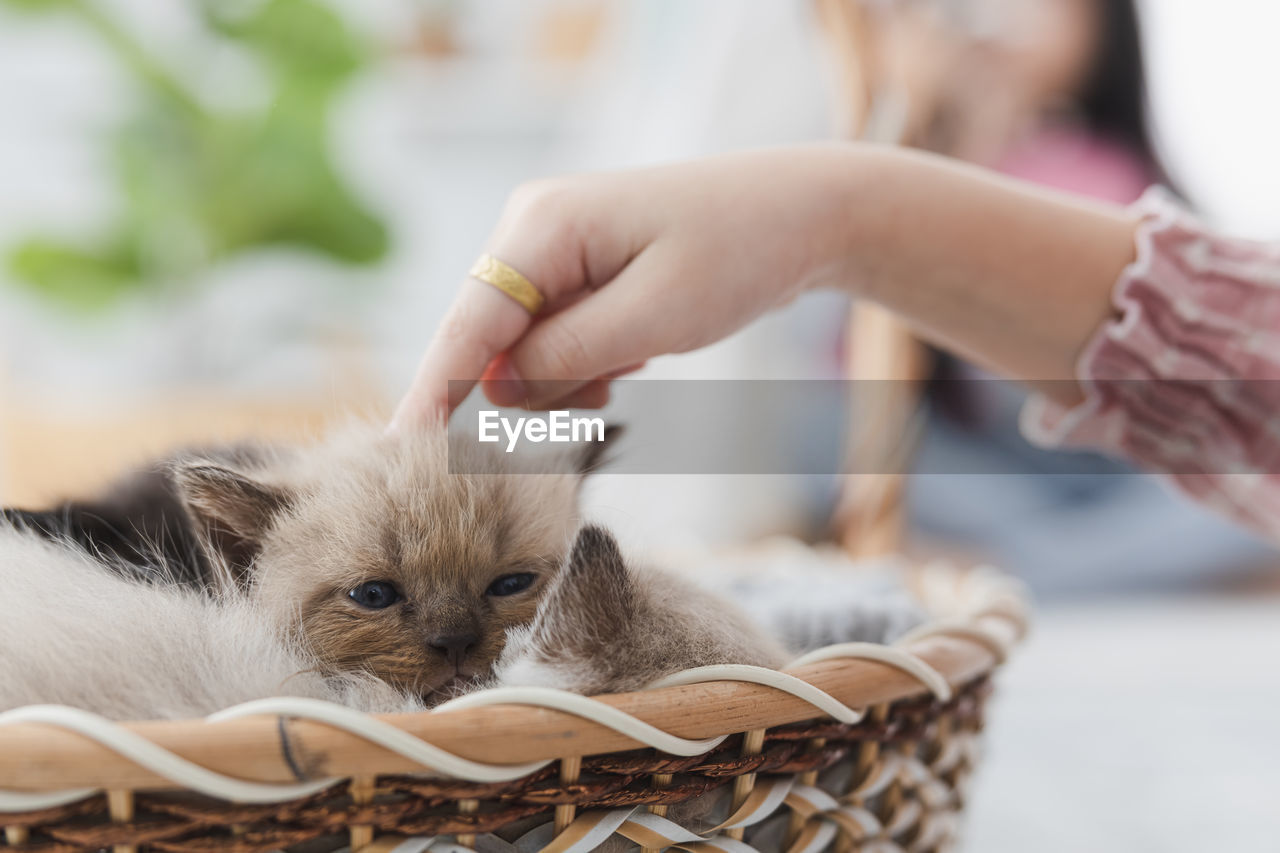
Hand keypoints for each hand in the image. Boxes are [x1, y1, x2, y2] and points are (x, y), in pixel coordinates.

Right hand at [391, 145, 866, 426]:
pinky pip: (560, 338)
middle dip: (519, 392)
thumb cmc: (736, 253)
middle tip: (570, 417)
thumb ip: (565, 358)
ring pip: (526, 346)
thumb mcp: (651, 318)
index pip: (469, 323)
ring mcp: (560, 250)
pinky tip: (632, 360)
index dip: (436, 392)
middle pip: (490, 338)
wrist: (806, 216)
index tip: (401, 455)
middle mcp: (536, 230)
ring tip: (628, 370)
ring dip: (562, 382)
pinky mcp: (587, 272)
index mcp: (542, 226)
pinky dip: (585, 367)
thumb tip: (498, 392)